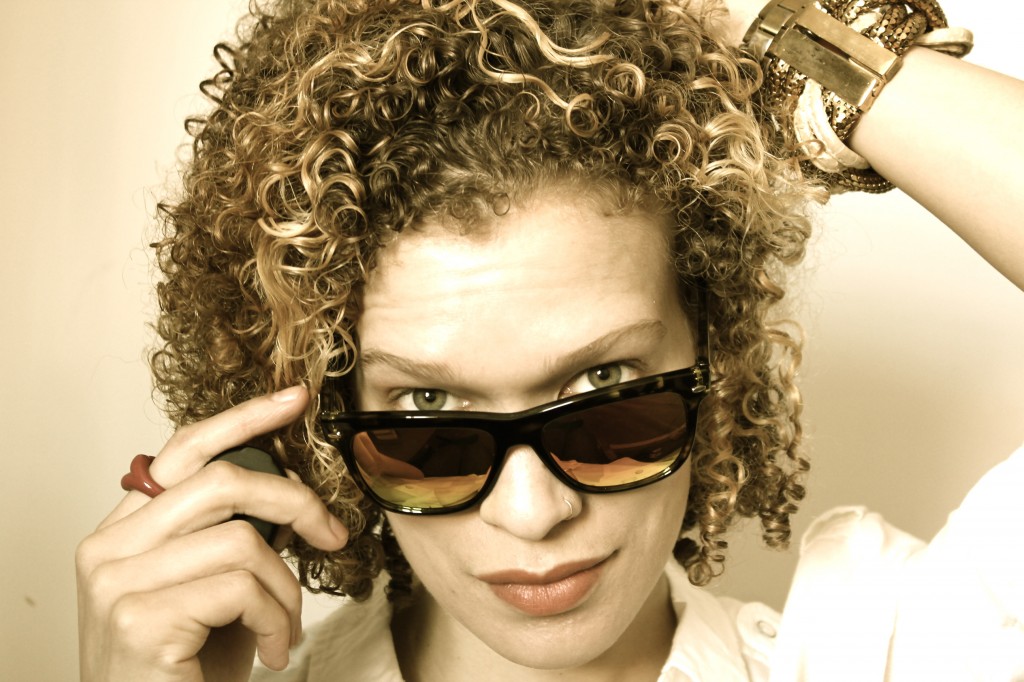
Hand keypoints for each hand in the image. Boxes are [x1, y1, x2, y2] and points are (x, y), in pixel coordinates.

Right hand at [76, 387, 348, 681]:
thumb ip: (232, 533)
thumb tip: (290, 487)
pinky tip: (272, 650)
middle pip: (222, 481)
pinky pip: (240, 588)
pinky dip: (276, 619)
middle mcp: (109, 547)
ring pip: (241, 539)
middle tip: (331, 534)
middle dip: (294, 502)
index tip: (295, 398)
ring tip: (285, 624)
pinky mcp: (138, 619)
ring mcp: (117, 582)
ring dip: (285, 587)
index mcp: (125, 529)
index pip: (186, 449)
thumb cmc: (190, 666)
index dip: (244, 418)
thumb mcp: (213, 586)